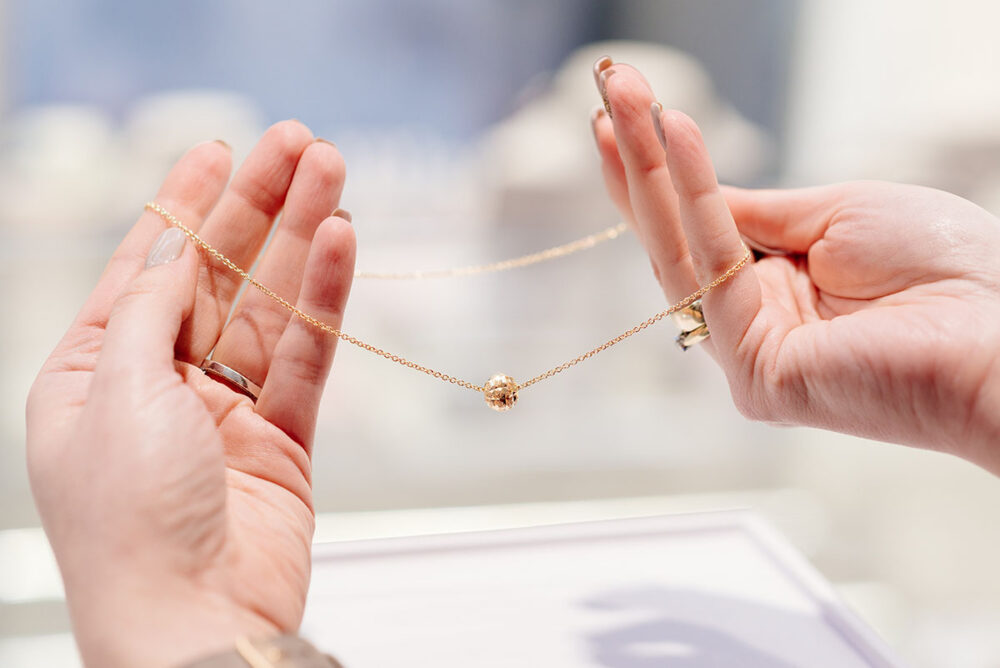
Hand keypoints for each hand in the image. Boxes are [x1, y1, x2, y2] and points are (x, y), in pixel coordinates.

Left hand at [26, 122, 354, 666]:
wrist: (195, 619)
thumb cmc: (130, 524)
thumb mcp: (115, 393)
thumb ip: (150, 310)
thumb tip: (176, 249)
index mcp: (93, 372)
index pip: (145, 266)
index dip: (184, 203)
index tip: (222, 148)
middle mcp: (160, 383)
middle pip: (218, 275)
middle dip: (258, 208)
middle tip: (300, 145)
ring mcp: (226, 410)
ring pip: (270, 307)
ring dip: (302, 241)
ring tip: (333, 176)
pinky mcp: (283, 436)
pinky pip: (306, 355)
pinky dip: (326, 302)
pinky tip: (342, 248)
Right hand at [591, 58, 999, 471]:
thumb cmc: (944, 269)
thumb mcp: (838, 215)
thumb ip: (755, 213)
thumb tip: (690, 189)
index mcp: (781, 290)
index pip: (703, 230)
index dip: (665, 174)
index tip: (635, 113)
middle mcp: (756, 324)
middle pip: (676, 240)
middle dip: (639, 162)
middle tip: (608, 90)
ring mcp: (748, 354)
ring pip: (677, 253)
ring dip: (645, 170)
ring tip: (618, 103)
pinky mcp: (753, 376)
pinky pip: (710, 271)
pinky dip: (690, 196)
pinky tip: (672, 135)